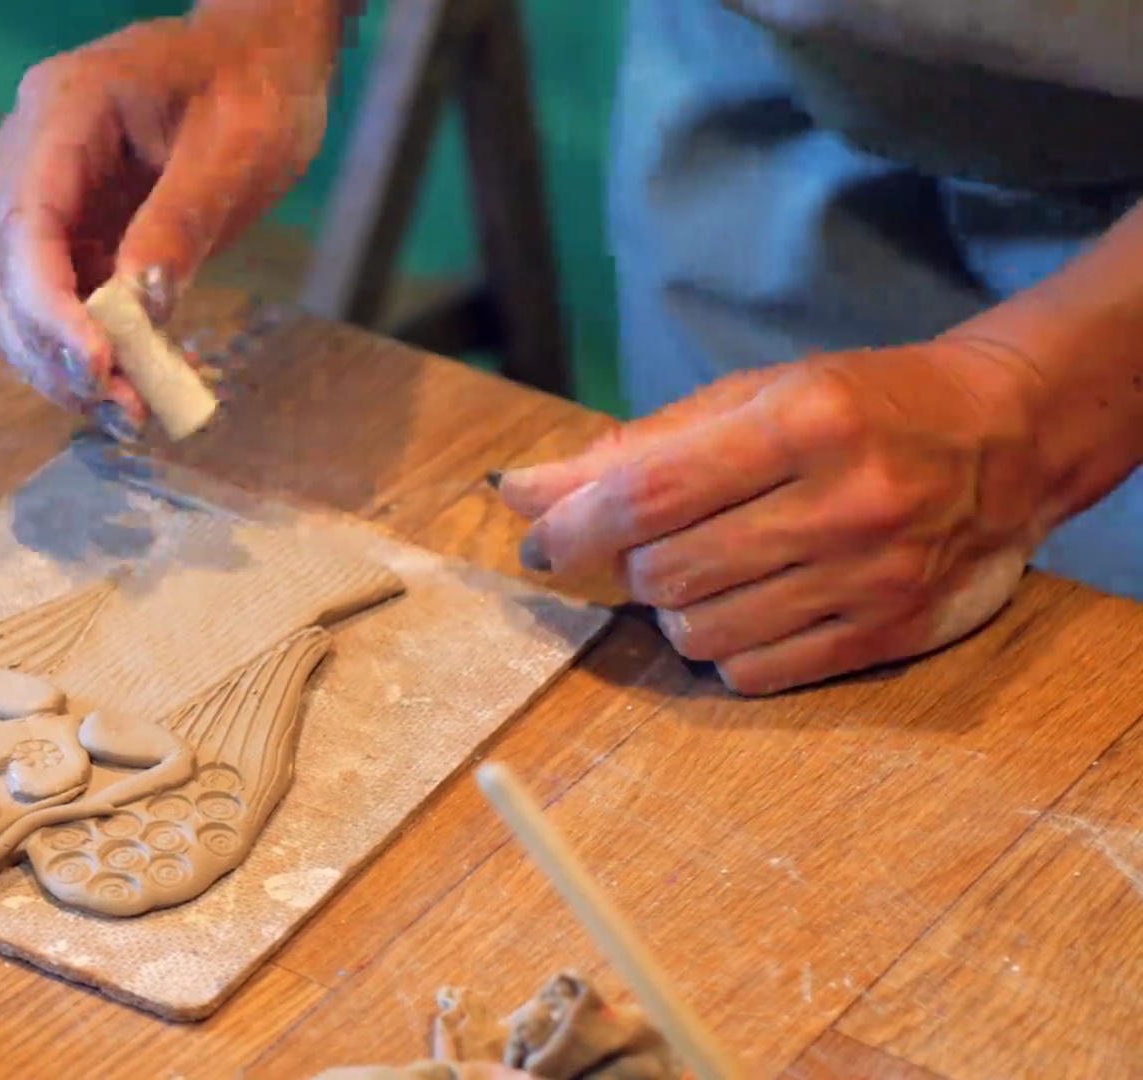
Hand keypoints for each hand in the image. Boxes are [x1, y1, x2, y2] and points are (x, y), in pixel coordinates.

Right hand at [0, 10, 332, 429]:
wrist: (257, 61)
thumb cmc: (251, 85)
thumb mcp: (236, 146)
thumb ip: (182, 223)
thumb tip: (140, 309)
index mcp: (62, 109)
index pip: (25, 222)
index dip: (49, 306)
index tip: (97, 367)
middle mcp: (28, 152)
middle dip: (51, 352)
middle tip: (123, 408)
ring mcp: (40, 196)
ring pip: (8, 302)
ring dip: (57, 367)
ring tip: (129, 412)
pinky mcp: (65, 235)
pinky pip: (48, 307)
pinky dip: (79, 356)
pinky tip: (128, 388)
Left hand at [495, 338, 1058, 694]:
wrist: (1006, 438)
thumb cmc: (857, 409)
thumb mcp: (752, 399)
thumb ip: (635, 449)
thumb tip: (523, 493)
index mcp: (802, 423)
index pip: (651, 493)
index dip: (575, 527)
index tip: (539, 543)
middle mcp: (844, 501)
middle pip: (670, 572)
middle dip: (632, 567)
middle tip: (648, 547)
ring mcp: (874, 576)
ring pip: (703, 634)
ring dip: (676, 611)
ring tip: (705, 573)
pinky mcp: (891, 634)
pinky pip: (756, 674)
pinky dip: (726, 650)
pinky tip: (747, 608)